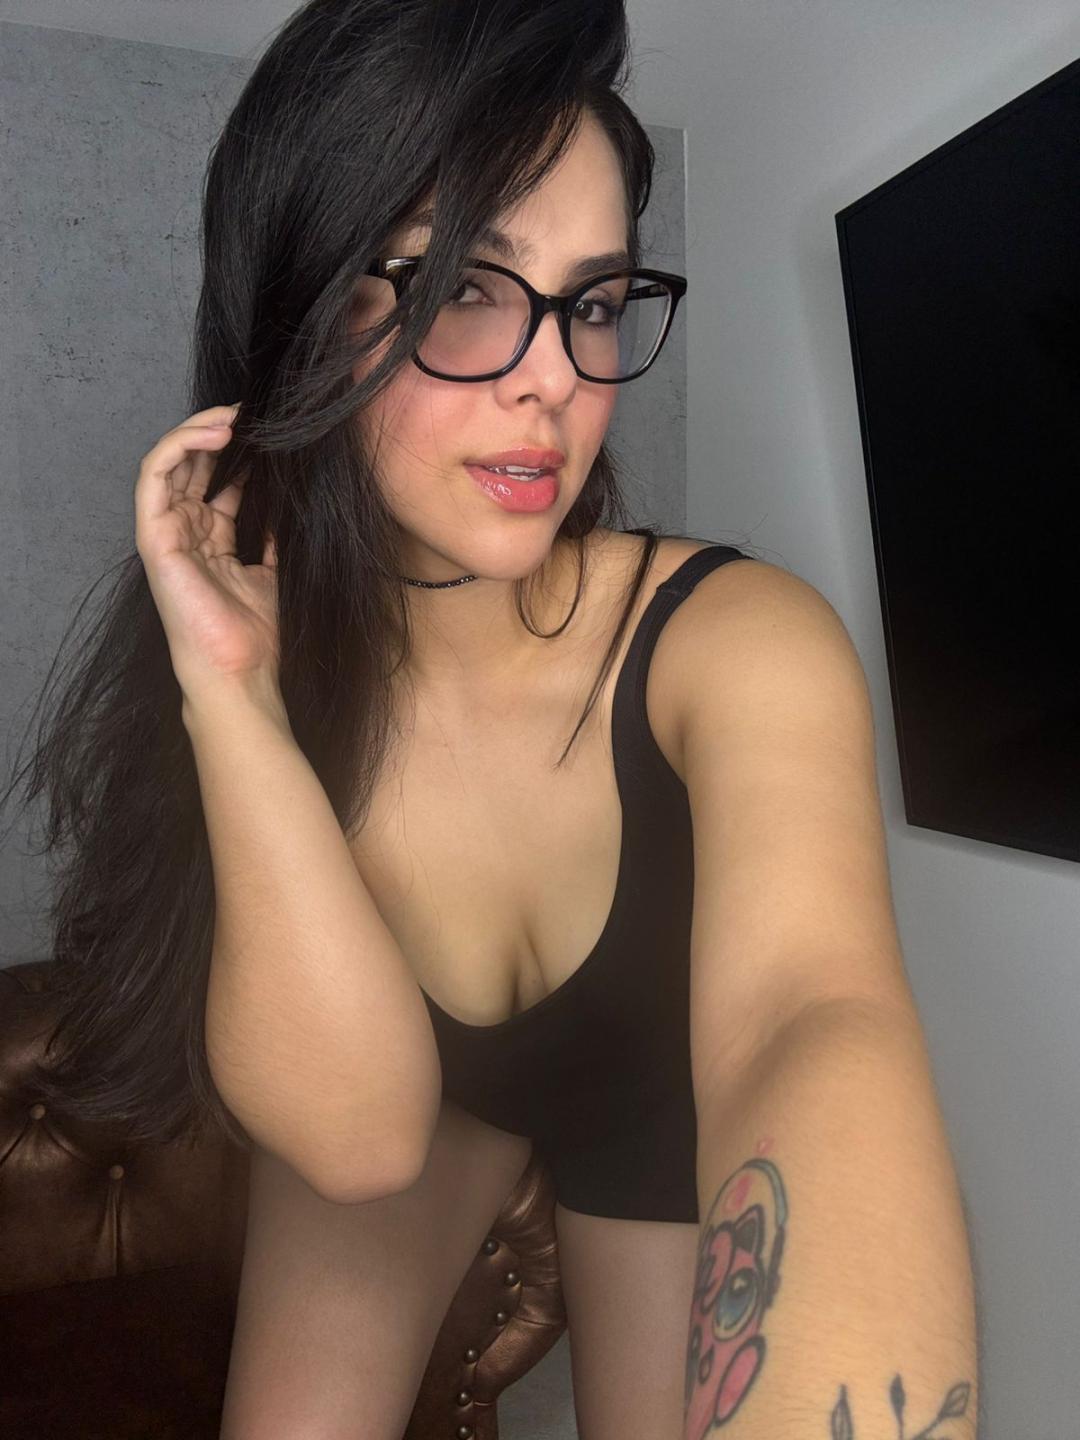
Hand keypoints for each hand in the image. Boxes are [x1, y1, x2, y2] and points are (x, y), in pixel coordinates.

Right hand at [134, 403, 279, 700]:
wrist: (239, 669)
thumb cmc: (252, 633)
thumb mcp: (269, 571)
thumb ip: (269, 538)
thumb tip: (283, 507)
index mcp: (209, 539)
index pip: (217, 480)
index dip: (239, 451)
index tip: (270, 432)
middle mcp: (184, 531)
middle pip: (193, 464)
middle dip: (219, 432)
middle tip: (253, 412)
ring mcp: (165, 532)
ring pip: (171, 460)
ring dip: (200, 429)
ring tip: (235, 414)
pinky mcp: (153, 535)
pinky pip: (155, 474)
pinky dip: (182, 444)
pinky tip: (216, 431)